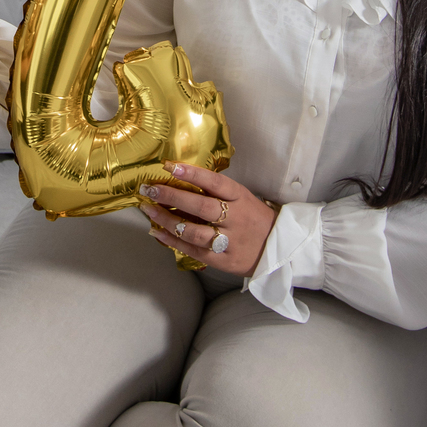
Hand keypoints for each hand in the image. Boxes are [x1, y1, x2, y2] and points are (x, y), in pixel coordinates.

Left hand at [138, 162, 277, 277]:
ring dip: (167, 220)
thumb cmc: (253, 218)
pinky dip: (172, 241)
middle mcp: (235, 218)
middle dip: (171, 196)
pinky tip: (157, 232)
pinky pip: (193, 251)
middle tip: (149, 188)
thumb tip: (181, 179)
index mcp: (240, 197)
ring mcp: (229, 241)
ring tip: (149, 209)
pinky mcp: (223, 260)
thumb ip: (217, 191)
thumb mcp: (242, 198)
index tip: (170, 166)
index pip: (215, 182)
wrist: (277, 248)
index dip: (192, 173)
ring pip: (193, 231)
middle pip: (200, 207)